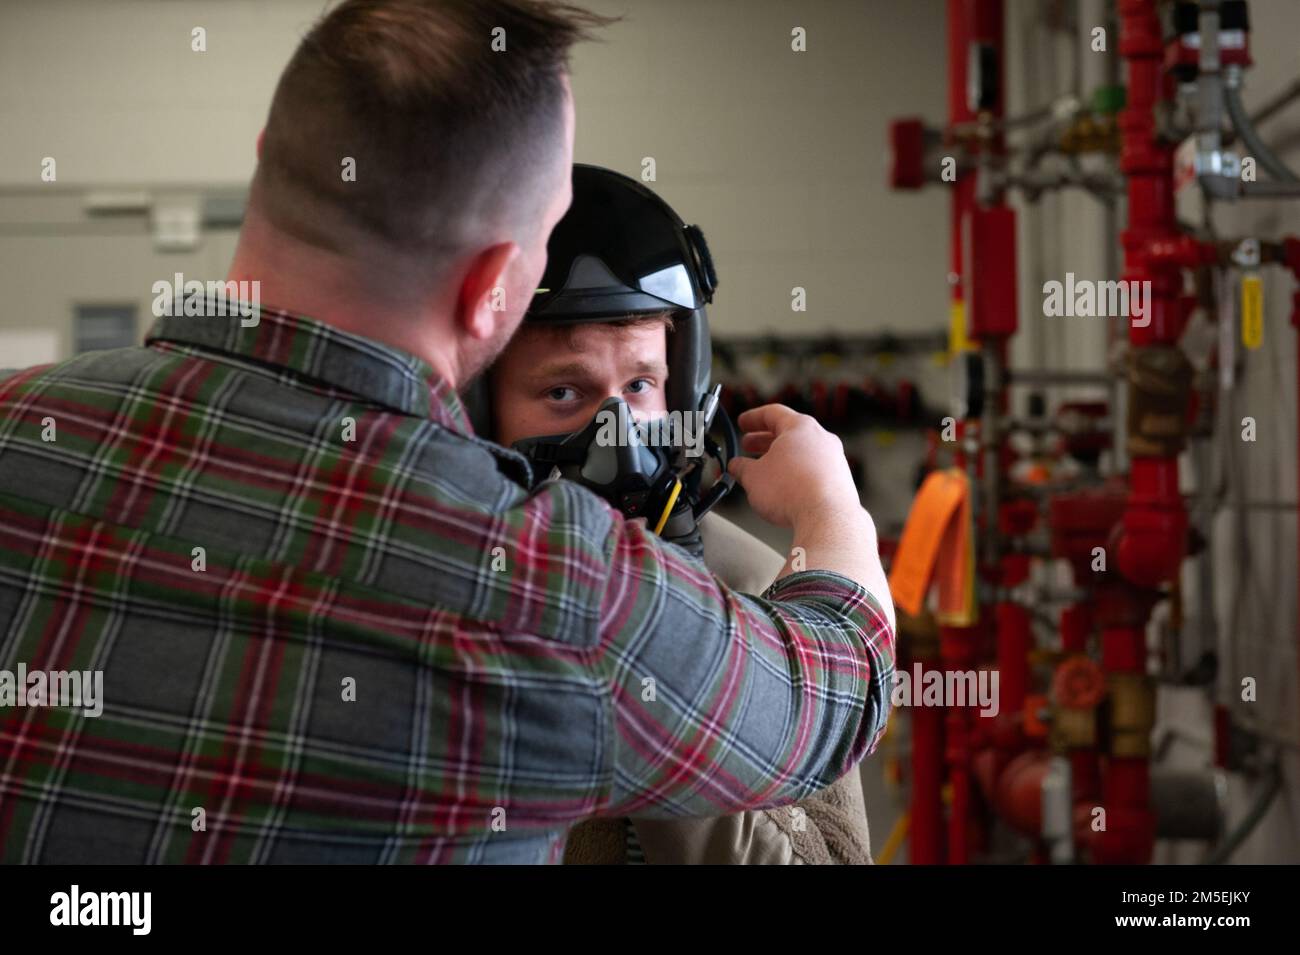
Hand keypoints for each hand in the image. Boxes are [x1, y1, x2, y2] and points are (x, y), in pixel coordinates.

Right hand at [726, 404, 860, 529]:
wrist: (826, 518)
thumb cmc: (794, 492)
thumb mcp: (753, 477)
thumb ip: (741, 468)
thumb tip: (736, 467)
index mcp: (800, 427)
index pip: (772, 413)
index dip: (753, 418)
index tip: (744, 423)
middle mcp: (821, 439)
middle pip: (789, 433)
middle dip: (765, 440)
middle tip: (749, 446)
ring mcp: (834, 459)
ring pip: (803, 453)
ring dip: (782, 459)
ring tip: (765, 472)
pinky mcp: (840, 480)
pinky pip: (814, 470)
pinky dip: (797, 474)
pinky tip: (785, 488)